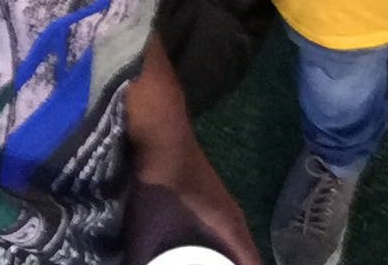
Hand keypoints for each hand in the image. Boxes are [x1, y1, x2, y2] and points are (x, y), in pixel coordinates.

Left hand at [125, 170, 260, 264]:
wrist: (160, 136)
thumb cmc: (159, 184)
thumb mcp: (145, 232)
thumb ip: (141, 259)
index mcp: (231, 228)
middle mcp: (235, 220)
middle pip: (245, 259)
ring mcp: (224, 208)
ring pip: (234, 248)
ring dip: (226, 263)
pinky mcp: (211, 203)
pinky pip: (225, 238)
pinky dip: (218, 254)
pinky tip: (201, 259)